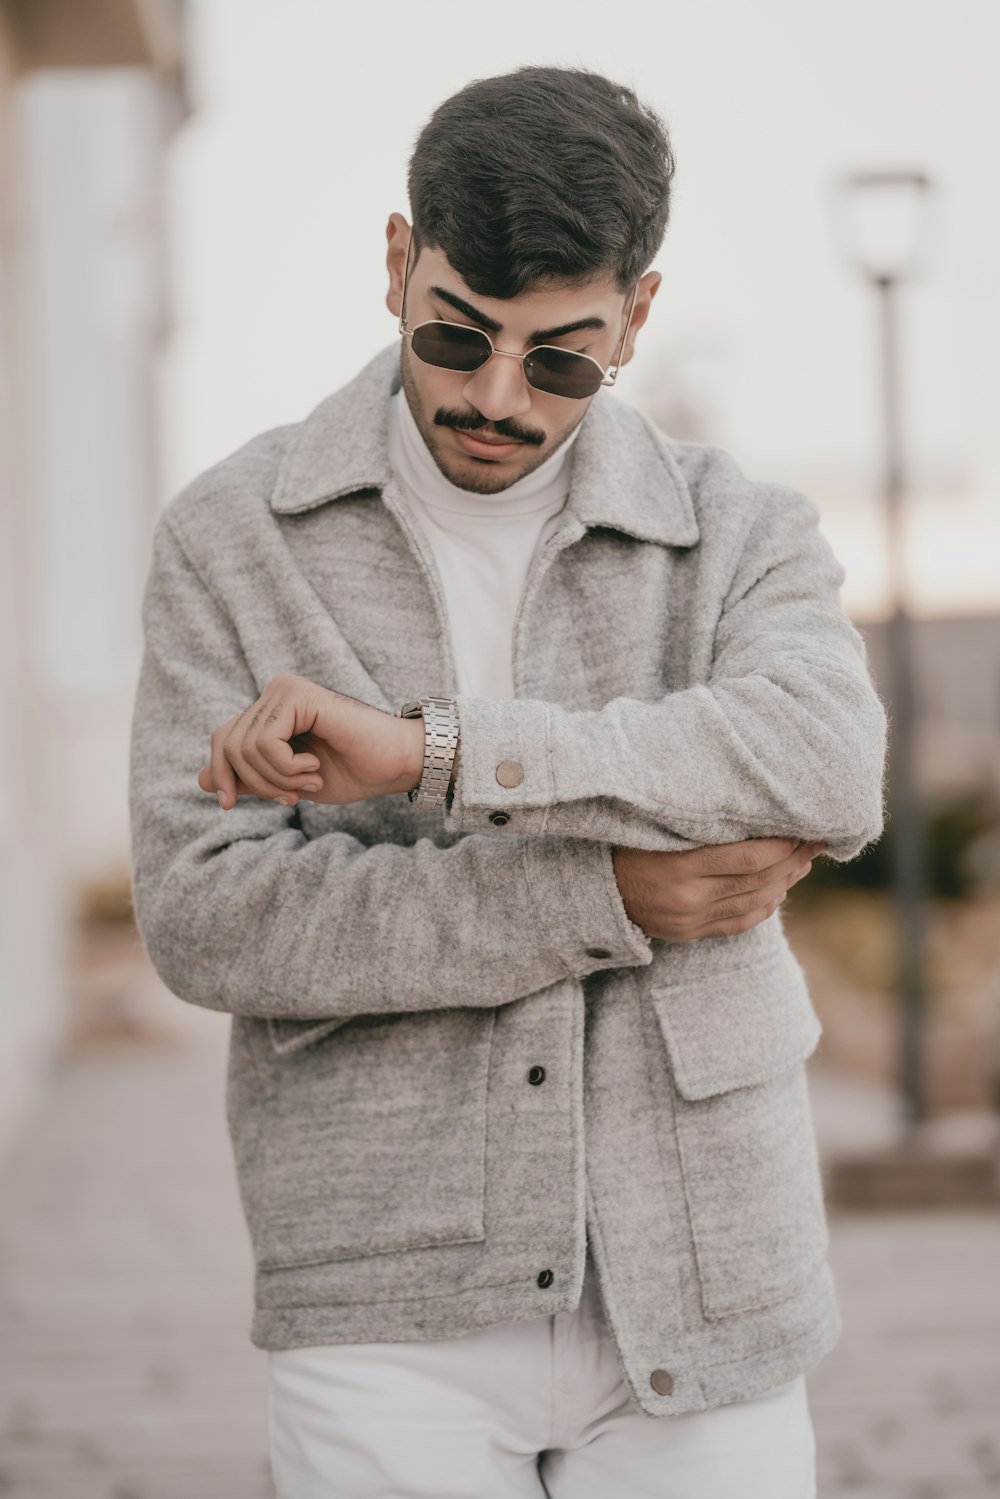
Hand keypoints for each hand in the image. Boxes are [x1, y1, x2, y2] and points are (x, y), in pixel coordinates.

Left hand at [197, 674, 424, 809]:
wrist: (395, 763)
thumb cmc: (351, 771)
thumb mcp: (287, 782)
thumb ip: (250, 777)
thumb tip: (201, 780)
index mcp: (271, 710)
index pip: (222, 740)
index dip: (222, 775)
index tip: (232, 806)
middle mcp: (275, 692)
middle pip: (227, 744)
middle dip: (254, 783)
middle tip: (291, 797)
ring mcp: (285, 690)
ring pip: (245, 747)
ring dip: (276, 779)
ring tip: (309, 782)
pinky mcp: (298, 695)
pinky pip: (265, 742)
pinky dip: (286, 767)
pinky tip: (314, 767)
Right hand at [612, 837, 826, 941]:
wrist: (593, 889)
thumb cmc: (627, 844)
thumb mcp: (658, 827)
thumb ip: (701, 822)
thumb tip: (755, 811)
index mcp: (680, 866)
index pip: (749, 858)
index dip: (783, 845)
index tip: (803, 827)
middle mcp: (688, 897)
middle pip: (758, 881)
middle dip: (793, 860)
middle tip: (816, 842)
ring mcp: (690, 920)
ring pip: (754, 903)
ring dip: (786, 882)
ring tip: (803, 862)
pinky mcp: (689, 933)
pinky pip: (739, 922)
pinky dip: (765, 906)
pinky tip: (779, 889)